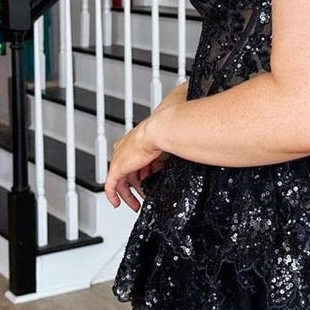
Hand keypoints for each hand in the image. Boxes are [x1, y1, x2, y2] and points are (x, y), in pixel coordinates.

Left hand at [104, 82, 187, 209]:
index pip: (137, 157)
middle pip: (128, 170)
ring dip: (127, 194)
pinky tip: (118, 204)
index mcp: (140, 139)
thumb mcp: (179, 127)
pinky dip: (113, 194)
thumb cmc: (172, 125)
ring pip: (120, 180)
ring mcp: (123, 157)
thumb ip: (185, 124)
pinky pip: (112, 185)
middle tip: (142, 195)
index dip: (143, 170)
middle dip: (135, 184)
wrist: (164, 129)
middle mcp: (129, 148)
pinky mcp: (120, 167)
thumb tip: (196, 105)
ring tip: (134, 204)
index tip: (149, 179)